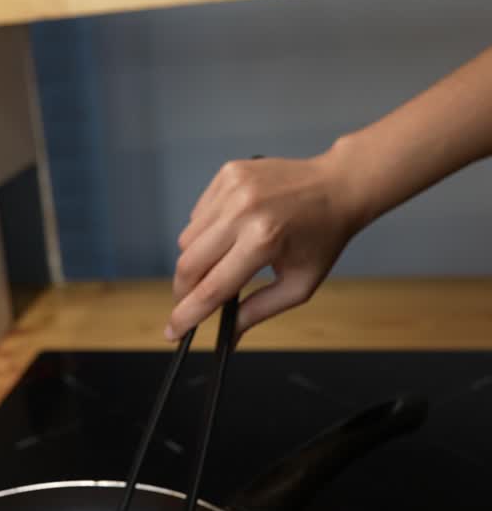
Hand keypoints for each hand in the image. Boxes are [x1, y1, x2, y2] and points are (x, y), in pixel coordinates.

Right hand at [165, 150, 358, 339]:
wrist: (338, 187)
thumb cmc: (323, 237)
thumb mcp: (298, 286)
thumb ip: (258, 312)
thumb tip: (229, 338)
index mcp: (264, 241)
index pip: (212, 288)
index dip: (188, 315)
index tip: (173, 332)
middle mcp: (244, 210)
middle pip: (189, 264)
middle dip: (184, 292)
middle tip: (191, 305)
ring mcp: (233, 187)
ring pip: (187, 240)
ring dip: (195, 261)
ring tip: (223, 263)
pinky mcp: (228, 173)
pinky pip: (198, 215)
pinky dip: (205, 232)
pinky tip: (230, 234)